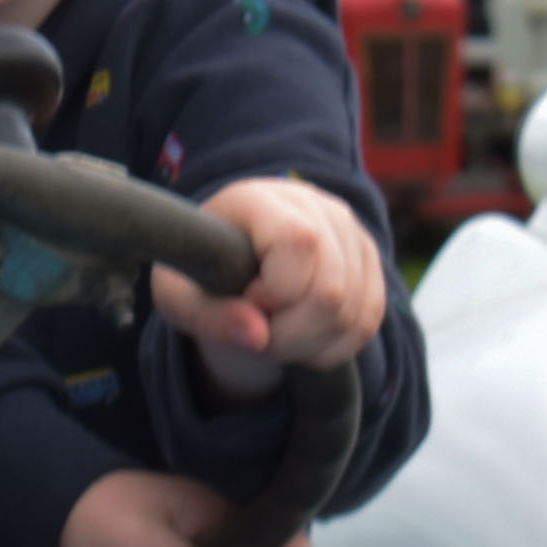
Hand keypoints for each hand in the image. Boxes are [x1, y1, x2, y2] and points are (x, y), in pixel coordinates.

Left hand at [152, 177, 386, 400]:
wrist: (227, 259)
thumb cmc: (199, 273)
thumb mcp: (178, 295)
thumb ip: (208, 317)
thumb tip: (258, 337)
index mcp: (261, 199)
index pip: (299, 244)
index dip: (274, 291)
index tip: (245, 299)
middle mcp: (316, 206)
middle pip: (331, 290)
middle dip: (290, 334)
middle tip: (257, 333)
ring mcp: (349, 233)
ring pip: (354, 313)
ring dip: (310, 345)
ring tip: (273, 333)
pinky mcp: (368, 262)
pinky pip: (368, 321)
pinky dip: (334, 347)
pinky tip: (301, 340)